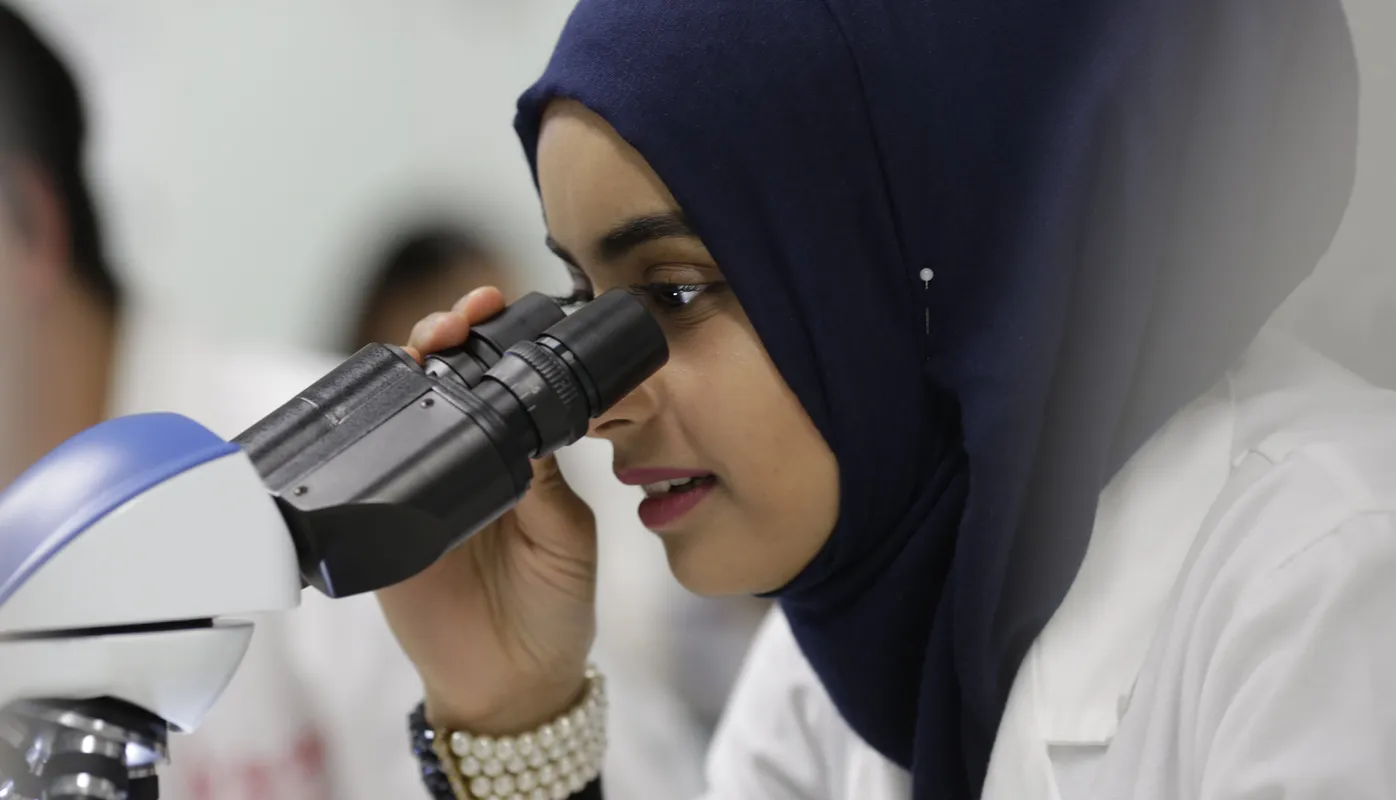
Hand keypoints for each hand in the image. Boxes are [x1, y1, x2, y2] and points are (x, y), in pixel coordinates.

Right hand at [377, 287, 597, 733]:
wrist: (510, 684)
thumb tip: (525, 424)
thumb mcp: (566, 536)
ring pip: (400, 416)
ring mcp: (418, 493)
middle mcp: (464, 466)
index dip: (492, 345)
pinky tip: (378, 407)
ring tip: (424, 348)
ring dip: (405, 373)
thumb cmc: (552, 610)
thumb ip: (544, 482)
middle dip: (442, 339)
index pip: (497, 386)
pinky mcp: (381, 526)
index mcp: (515, 461)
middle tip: (454, 325)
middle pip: (440, 385)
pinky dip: (364, 437)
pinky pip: (363, 474)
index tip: (495, 311)